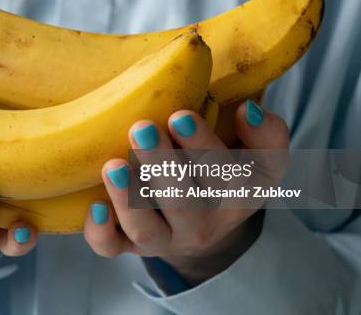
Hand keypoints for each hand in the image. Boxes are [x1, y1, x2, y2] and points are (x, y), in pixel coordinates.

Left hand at [83, 100, 288, 285]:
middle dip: (160, 165)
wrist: (206, 219)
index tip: (178, 116)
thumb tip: (246, 111)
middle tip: (141, 129)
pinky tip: (93, 207)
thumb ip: (267, 133)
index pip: (227, 177)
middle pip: (183, 203)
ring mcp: (165, 238)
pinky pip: (113, 248)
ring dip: (128, 198)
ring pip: (146, 228)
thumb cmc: (226, 170)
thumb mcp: (260, 156)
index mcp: (239, 197)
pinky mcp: (131, 244)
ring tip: (113, 165)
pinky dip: (101, 233)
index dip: (202, 146)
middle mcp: (203, 224)